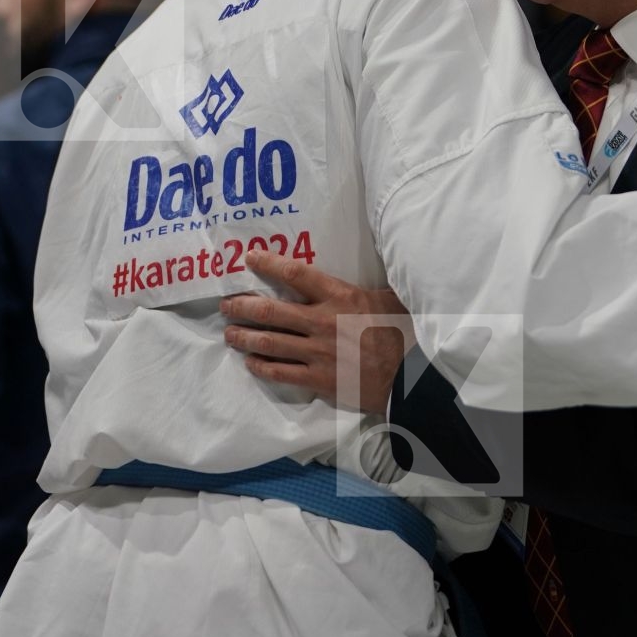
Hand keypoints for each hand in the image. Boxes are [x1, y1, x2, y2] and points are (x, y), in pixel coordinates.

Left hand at [219, 250, 412, 413]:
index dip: (269, 264)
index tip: (250, 258)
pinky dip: (261, 366)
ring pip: (269, 343)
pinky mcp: (318, 379)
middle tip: (226, 305)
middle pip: (271, 311)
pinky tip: (250, 362)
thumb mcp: (390, 298)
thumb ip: (371, 284)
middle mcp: (322, 322)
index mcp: (340, 296)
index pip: (296, 274)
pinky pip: (280, 372)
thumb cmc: (402, 333)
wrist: (410, 378)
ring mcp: (317, 352)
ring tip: (229, 333)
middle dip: (242, 306)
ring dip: (244, 337)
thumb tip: (381, 258)